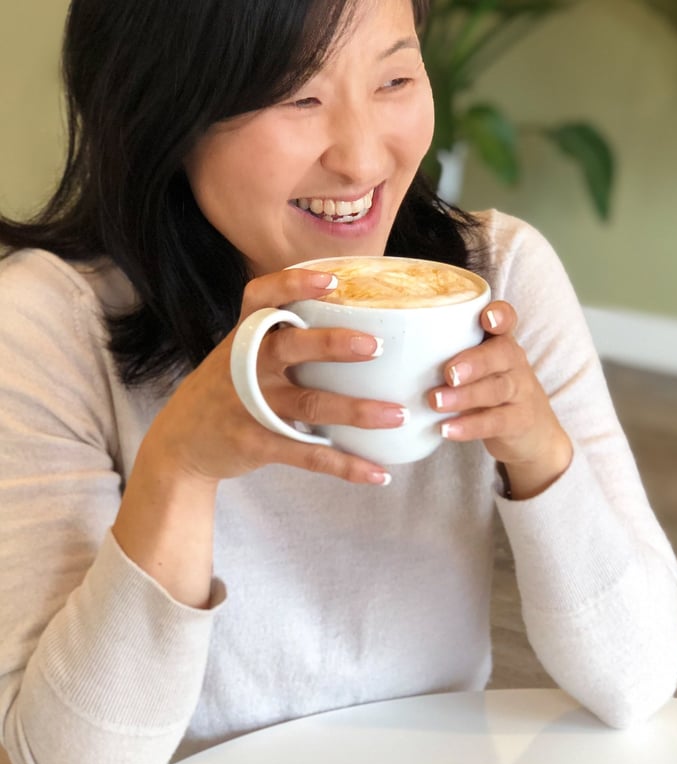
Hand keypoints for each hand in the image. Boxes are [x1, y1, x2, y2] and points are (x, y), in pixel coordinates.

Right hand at [144, 268, 405, 486]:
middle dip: (332, 344)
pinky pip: (307, 455)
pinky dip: (345, 465)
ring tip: (397, 415)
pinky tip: (377, 472)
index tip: (333, 280)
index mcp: (244, 337)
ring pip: (309, 404)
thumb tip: (351, 319)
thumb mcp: (239, 355)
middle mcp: (246, 366)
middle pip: (289, 347)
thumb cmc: (226, 389)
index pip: (260, 298)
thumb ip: (280, 337)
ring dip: (357, 411)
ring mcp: (250, 405)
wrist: (180, 442)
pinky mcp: (256, 443)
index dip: (293, 286)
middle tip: (376, 347)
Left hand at [429, 300, 572, 498]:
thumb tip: (382, 349)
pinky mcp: (519, 421)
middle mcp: (514, 362)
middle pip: (501, 355)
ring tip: (435, 402)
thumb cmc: (488, 387)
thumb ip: (444, 352)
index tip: (486, 318)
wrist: (531, 431)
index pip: (507, 320)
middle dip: (474, 362)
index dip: (500, 316)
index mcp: (500, 341)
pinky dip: (471, 426)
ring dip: (465, 396)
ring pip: (496, 389)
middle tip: (448, 372)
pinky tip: (447, 430)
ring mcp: (520, 392)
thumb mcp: (476, 365)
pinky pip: (496, 422)